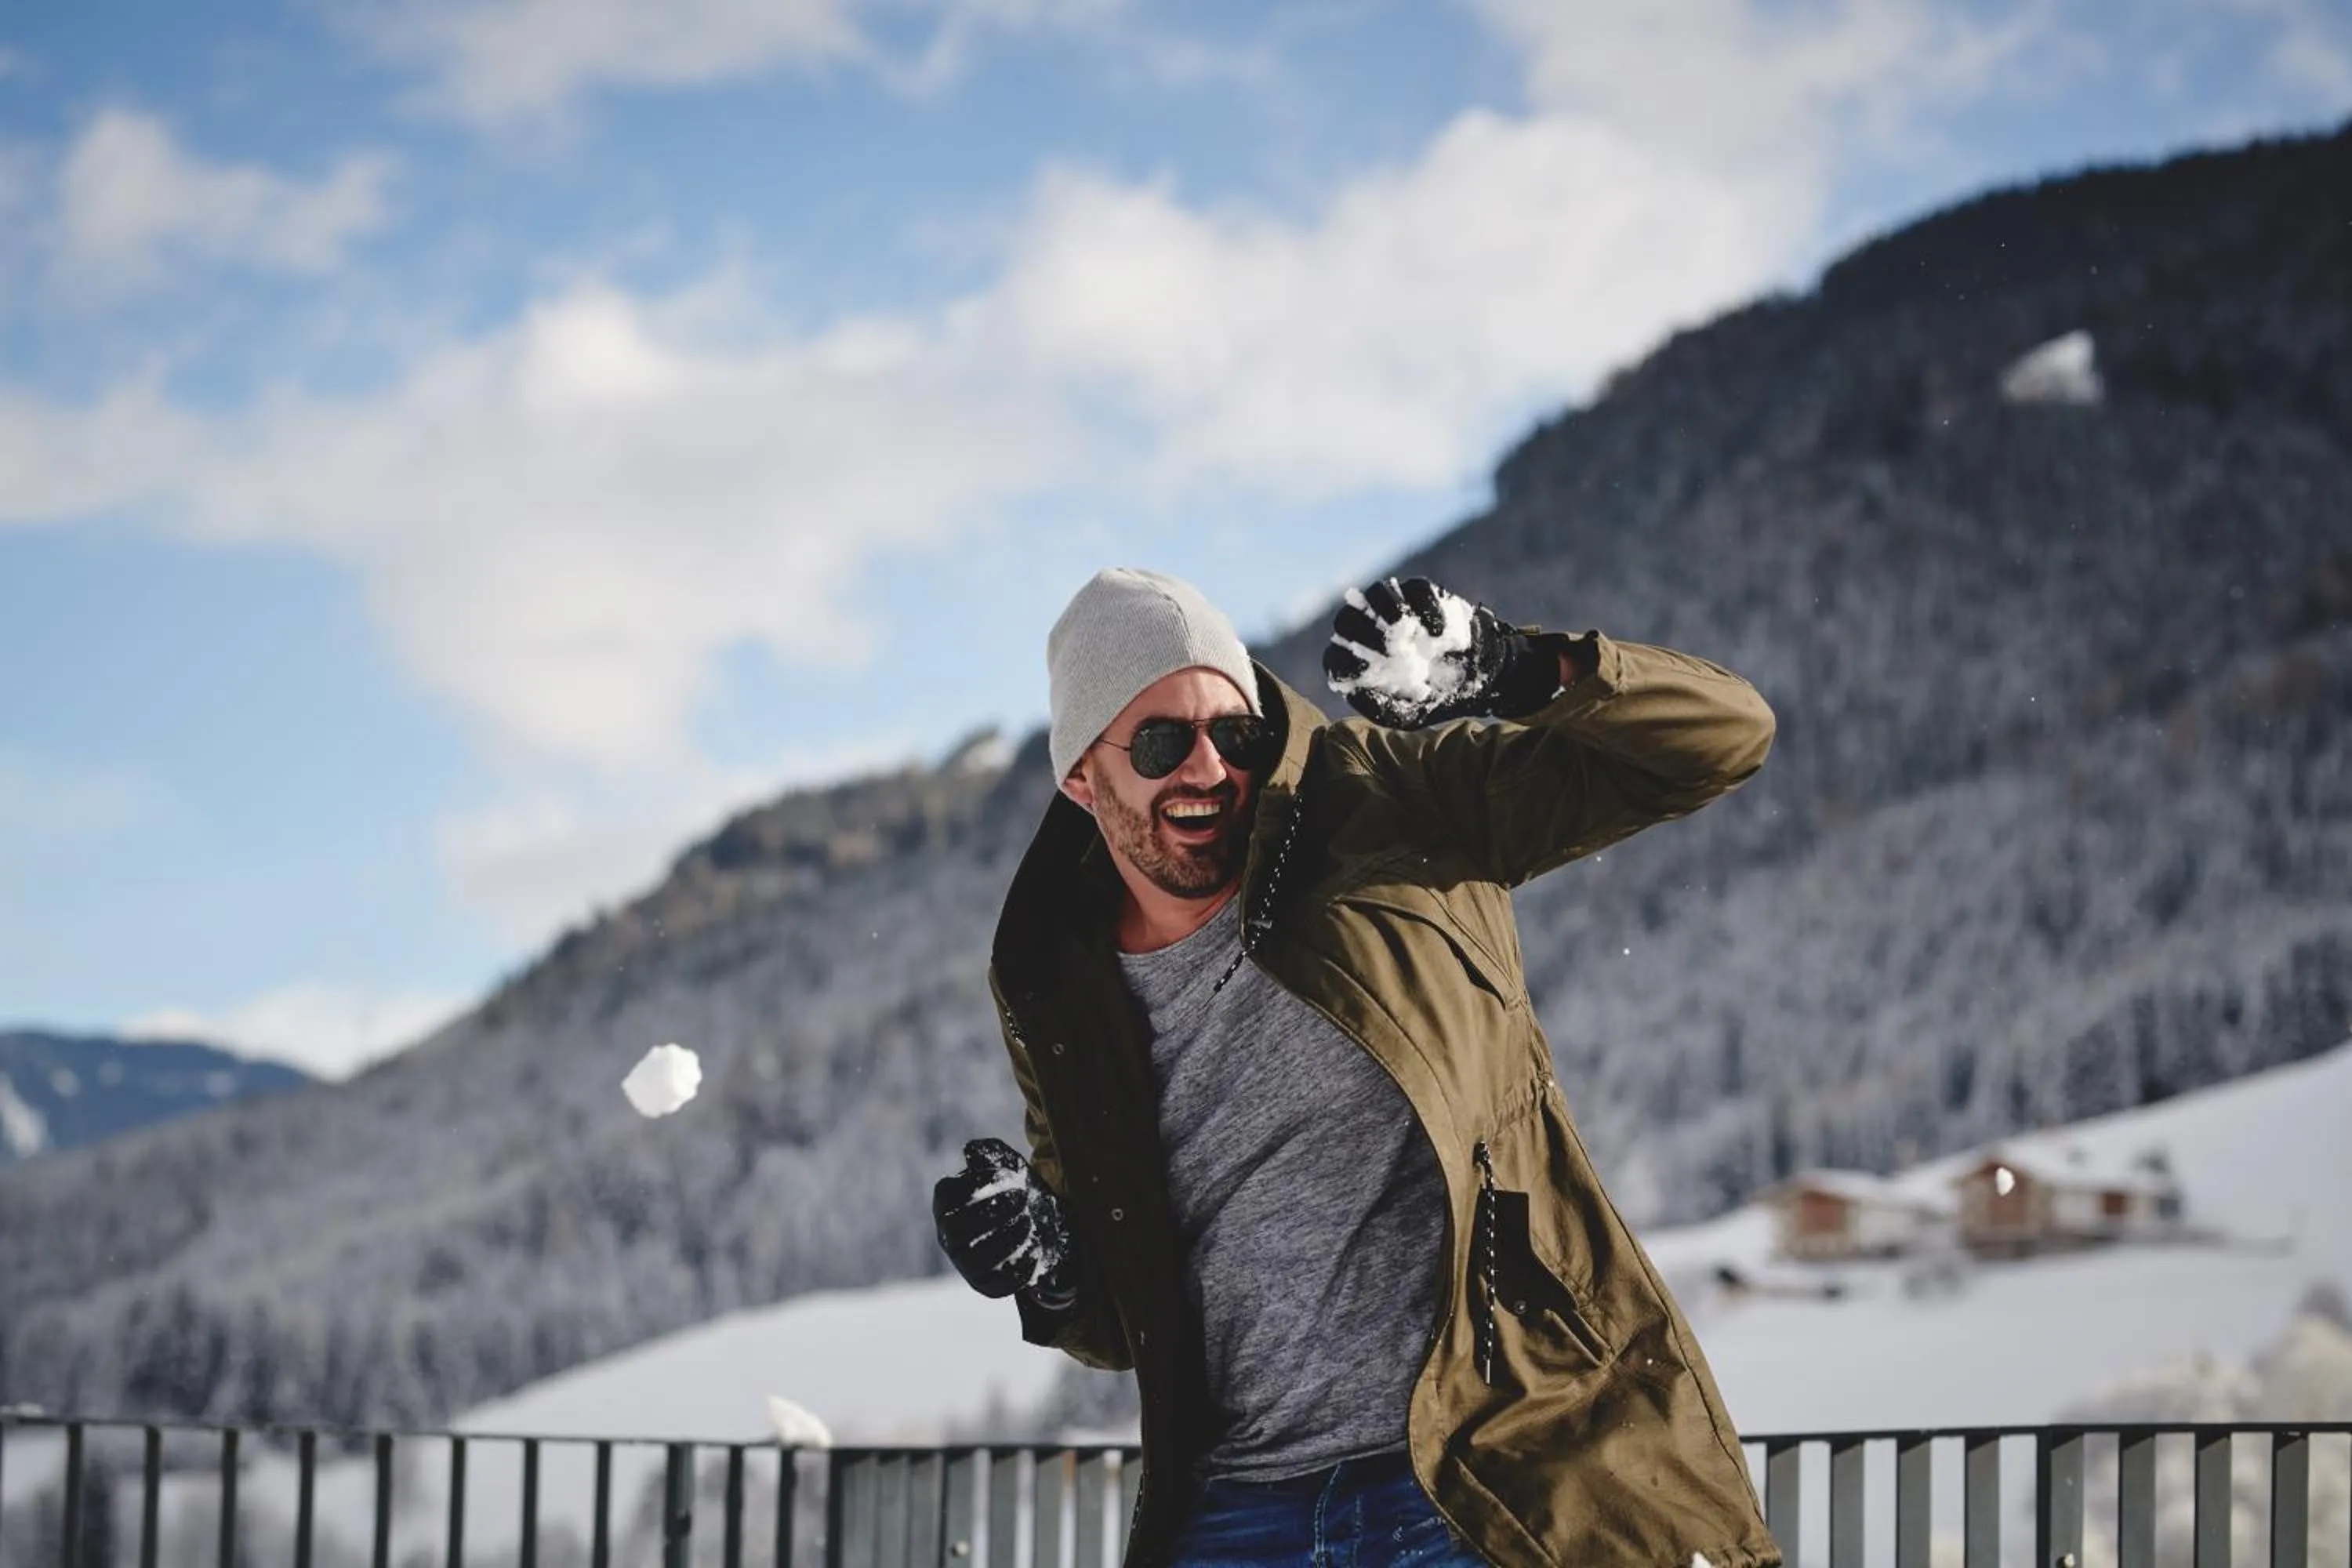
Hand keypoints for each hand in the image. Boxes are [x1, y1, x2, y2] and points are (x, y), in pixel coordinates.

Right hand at [932, 1138, 1071, 1300]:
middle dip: (990, 1212)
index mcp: (947, 1204)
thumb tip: (971, 1150)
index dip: (975, 1184)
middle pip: (955, 1228)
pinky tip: (1035, 1246)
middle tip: (1022, 1198)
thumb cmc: (1016, 1189)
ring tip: (1029, 1220)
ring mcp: (965, 1263)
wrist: (1042, 1222)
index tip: (1006, 1176)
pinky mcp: (986, 1285)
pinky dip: (1017, 1266)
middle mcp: (949, 1236)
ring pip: (974, 1259)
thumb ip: (989, 1153)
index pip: (946, 1194)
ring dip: (1005, 1238)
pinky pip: (997, 1283)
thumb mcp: (1007, 1165)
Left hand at [1322, 577, 1559, 726]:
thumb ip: (1378, 709)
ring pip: (1376, 591)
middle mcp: (1370, 630)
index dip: (1343, 661)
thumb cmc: (1433, 699)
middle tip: (1386, 648)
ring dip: (1385, 606)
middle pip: (1347, 618)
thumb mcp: (1405, 716)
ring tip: (1404, 628)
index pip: (1335, 656)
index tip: (1364, 669)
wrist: (1476, 680)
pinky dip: (1426, 607)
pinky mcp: (1423, 595)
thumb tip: (1352, 692)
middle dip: (1361, 631)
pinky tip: (1437, 633)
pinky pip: (1417, 589)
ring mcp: (1396, 608)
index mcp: (1360, 661)